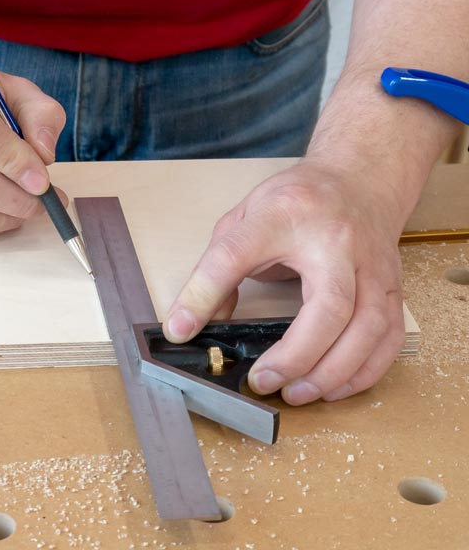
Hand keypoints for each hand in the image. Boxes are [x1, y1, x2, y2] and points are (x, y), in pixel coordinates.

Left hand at [163, 160, 407, 404]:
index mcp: (283, 215)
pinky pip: (389, 338)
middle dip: (297, 354)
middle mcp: (336, 241)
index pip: (236, 253)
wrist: (360, 180)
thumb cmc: (297, 201)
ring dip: (333, 371)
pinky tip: (333, 386)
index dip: (204, 293)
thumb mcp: (244, 219)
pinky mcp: (393, 288)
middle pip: (329, 304)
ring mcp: (373, 266)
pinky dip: (364, 371)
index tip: (180, 329)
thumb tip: (191, 322)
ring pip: (368, 328)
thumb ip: (217, 267)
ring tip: (296, 393)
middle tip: (263, 382)